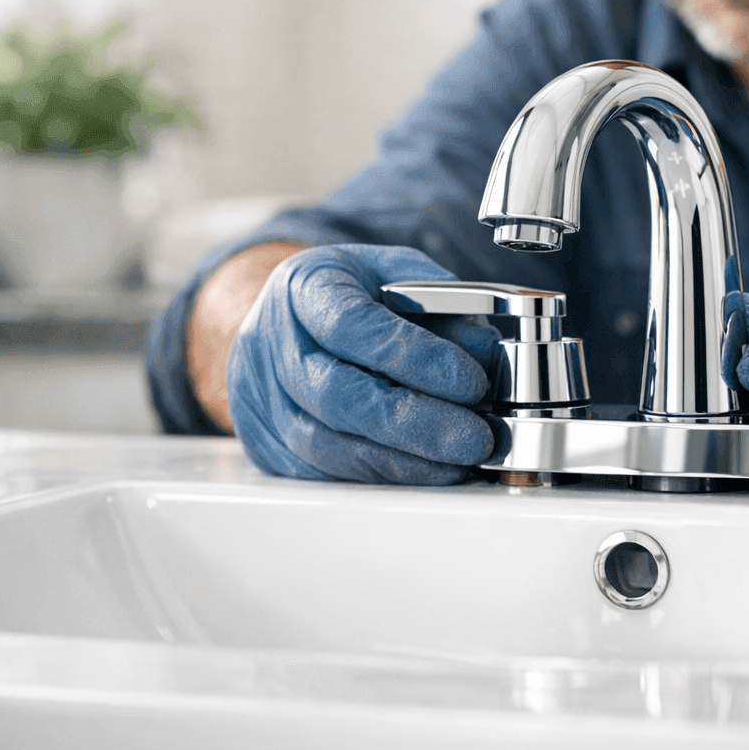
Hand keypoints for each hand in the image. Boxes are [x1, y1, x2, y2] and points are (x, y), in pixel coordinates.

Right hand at [227, 244, 504, 483]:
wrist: (290, 315)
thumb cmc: (354, 292)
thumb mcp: (402, 274)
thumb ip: (446, 305)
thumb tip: (487, 352)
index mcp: (304, 286)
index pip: (354, 325)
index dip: (415, 358)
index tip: (472, 381)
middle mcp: (272, 343)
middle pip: (337, 396)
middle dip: (416, 424)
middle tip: (475, 439)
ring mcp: (261, 398)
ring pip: (328, 445)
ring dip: (404, 461)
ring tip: (460, 461)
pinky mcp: (266, 444)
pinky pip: (324, 472)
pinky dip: (382, 475)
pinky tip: (426, 472)